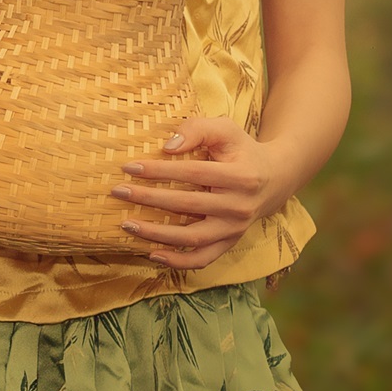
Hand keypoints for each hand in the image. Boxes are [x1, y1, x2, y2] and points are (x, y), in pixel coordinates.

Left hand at [113, 115, 286, 269]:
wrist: (273, 179)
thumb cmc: (242, 151)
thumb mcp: (226, 130)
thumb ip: (198, 129)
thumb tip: (167, 147)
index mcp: (240, 176)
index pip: (193, 173)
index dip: (159, 171)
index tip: (129, 167)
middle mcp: (239, 206)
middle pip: (187, 205)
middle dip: (148, 198)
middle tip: (118, 191)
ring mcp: (235, 229)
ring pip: (193, 237)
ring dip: (157, 234)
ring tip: (127, 225)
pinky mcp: (230, 243)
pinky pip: (203, 259)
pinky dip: (178, 261)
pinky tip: (152, 254)